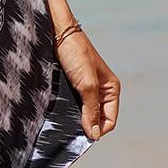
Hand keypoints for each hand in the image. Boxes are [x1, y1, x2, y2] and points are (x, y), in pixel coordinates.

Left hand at [56, 27, 120, 141]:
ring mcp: (86, 88)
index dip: (98, 130)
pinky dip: (67, 111)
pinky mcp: (71, 86)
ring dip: (76, 120)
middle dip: (87, 126)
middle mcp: (101, 90)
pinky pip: (72, 105)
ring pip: (84, 112)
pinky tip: (57, 114)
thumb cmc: (75, 54)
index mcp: (111, 89)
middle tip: (70, 130)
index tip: (82, 135)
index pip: (110, 120)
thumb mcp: (86, 85)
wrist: (56, 32)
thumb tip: (94, 135)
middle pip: (97, 118)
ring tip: (62, 123)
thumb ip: (91, 110)